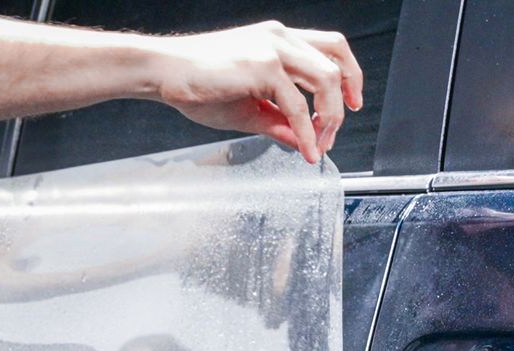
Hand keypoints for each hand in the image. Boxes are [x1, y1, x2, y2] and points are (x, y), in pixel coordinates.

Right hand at [150, 22, 364, 163]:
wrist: (162, 72)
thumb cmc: (195, 84)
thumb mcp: (246, 108)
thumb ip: (278, 121)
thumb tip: (300, 140)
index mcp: (277, 40)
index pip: (330, 48)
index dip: (348, 74)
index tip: (350, 103)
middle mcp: (280, 38)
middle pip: (336, 60)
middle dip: (344, 100)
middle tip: (334, 131)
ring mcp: (273, 48)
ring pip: (325, 79)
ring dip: (329, 117)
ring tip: (319, 143)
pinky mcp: (262, 65)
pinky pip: (297, 104)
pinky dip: (305, 131)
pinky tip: (304, 148)